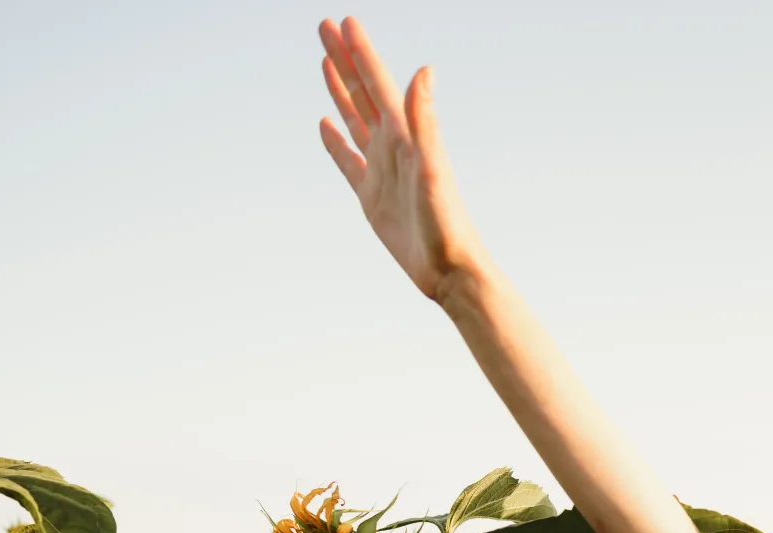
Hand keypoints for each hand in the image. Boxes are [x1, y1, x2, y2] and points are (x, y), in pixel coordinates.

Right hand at [317, 17, 484, 300]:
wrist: (449, 269)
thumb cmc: (447, 223)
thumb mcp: (433, 167)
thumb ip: (425, 119)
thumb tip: (424, 70)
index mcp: (406, 137)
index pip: (378, 84)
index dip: (361, 52)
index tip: (344, 22)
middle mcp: (393, 147)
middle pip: (362, 93)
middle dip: (344, 59)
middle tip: (324, 26)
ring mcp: (380, 170)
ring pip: (353, 119)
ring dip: (339, 89)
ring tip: (324, 60)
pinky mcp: (371, 197)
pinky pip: (347, 161)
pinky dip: (334, 141)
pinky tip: (325, 124)